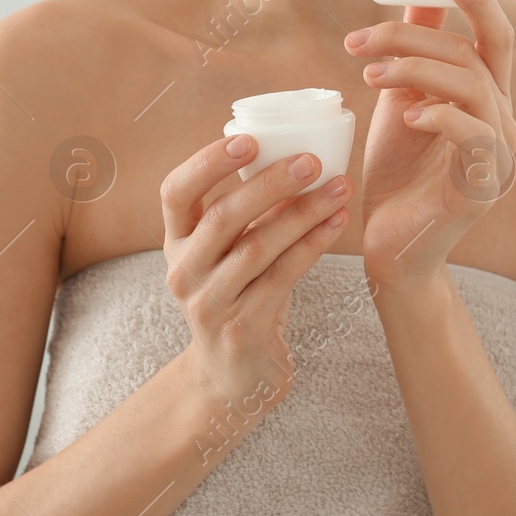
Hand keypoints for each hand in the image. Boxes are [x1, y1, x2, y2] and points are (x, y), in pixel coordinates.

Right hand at [160, 133, 354, 407]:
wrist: (232, 376)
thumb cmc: (239, 295)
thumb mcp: (228, 251)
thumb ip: (248, 210)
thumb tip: (297, 151)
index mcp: (176, 240)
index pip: (175, 191)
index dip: (208, 162)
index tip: (248, 139)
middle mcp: (183, 270)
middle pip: (223, 217)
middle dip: (270, 184)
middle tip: (311, 160)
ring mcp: (208, 302)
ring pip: (257, 248)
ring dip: (303, 213)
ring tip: (340, 187)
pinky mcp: (240, 327)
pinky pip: (282, 278)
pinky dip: (313, 245)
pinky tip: (337, 223)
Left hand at [344, 0, 515, 291]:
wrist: (390, 247)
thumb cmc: (398, 174)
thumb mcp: (401, 100)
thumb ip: (415, 51)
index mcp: (488, 97)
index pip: (493, 36)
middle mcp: (503, 122)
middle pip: (476, 55)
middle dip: (419, 35)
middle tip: (363, 36)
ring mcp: (499, 156)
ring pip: (473, 88)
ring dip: (417, 70)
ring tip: (369, 73)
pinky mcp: (484, 189)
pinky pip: (476, 139)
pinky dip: (442, 117)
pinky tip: (408, 114)